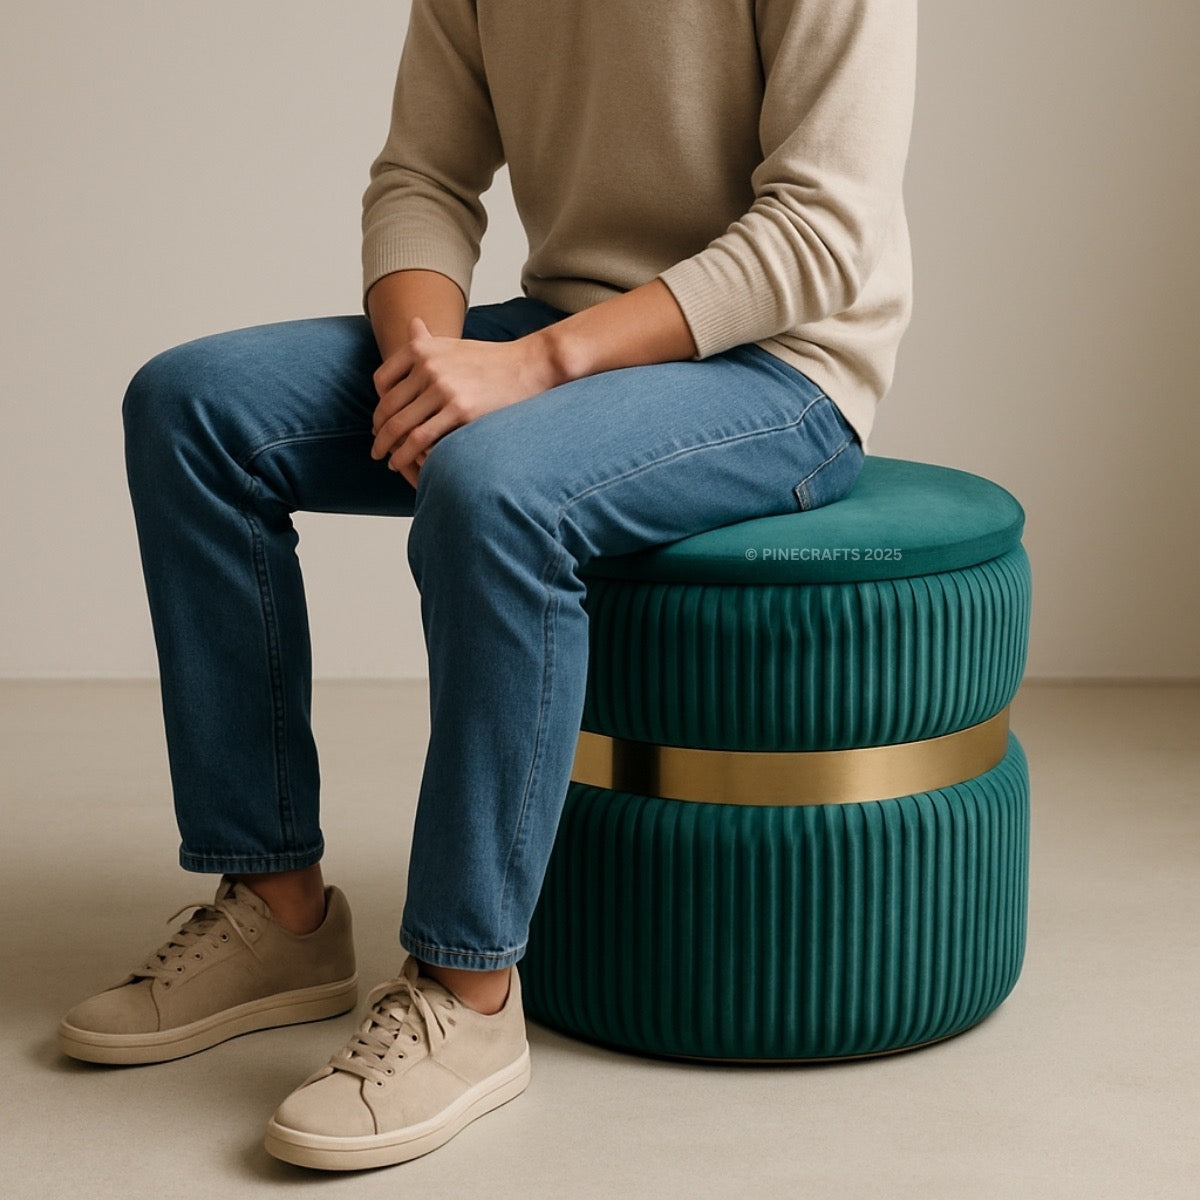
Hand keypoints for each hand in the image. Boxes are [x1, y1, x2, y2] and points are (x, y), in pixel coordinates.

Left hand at [370, 317, 561, 486]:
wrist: (528, 366)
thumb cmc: (491, 360)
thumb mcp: (454, 343)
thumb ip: (427, 339)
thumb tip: (411, 323)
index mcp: (422, 348)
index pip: (382, 381)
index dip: (378, 405)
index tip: (380, 421)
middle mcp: (428, 366)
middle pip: (388, 406)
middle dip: (379, 432)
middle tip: (377, 448)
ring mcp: (444, 388)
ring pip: (400, 426)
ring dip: (388, 448)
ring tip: (387, 460)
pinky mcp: (460, 411)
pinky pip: (421, 439)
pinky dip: (407, 455)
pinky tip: (406, 463)